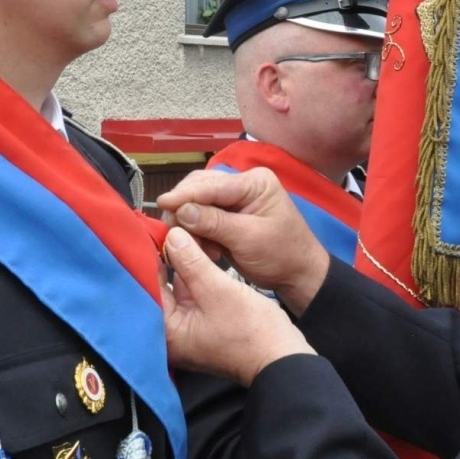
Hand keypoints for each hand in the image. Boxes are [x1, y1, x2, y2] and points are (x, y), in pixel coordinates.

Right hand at [157, 168, 330, 313]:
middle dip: (184, 209)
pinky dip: (196, 233)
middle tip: (172, 232)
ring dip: (189, 224)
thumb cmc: (282, 254)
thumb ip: (215, 223)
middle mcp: (242, 185)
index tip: (162, 203)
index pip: (213, 184)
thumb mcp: (249, 238)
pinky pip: (201, 218)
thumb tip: (181, 210)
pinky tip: (204, 249)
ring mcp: (233, 200)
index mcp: (254, 182)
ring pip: (196, 203)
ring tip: (193, 245)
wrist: (297, 275)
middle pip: (200, 188)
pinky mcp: (226, 217)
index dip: (185, 194)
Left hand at [162, 227, 315, 385]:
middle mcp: (172, 334)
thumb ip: (191, 261)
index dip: (149, 257)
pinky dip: (192, 276)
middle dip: (164, 259)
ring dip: (180, 265)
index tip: (151, 231)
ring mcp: (188, 329)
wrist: (281, 354)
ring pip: (176, 289)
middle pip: (160, 288)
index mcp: (167, 332)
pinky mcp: (202, 324)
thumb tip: (173, 236)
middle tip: (165, 229)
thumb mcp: (217, 289)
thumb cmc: (250, 330)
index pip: (148, 287)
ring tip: (179, 235)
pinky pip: (191, 295)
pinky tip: (194, 252)